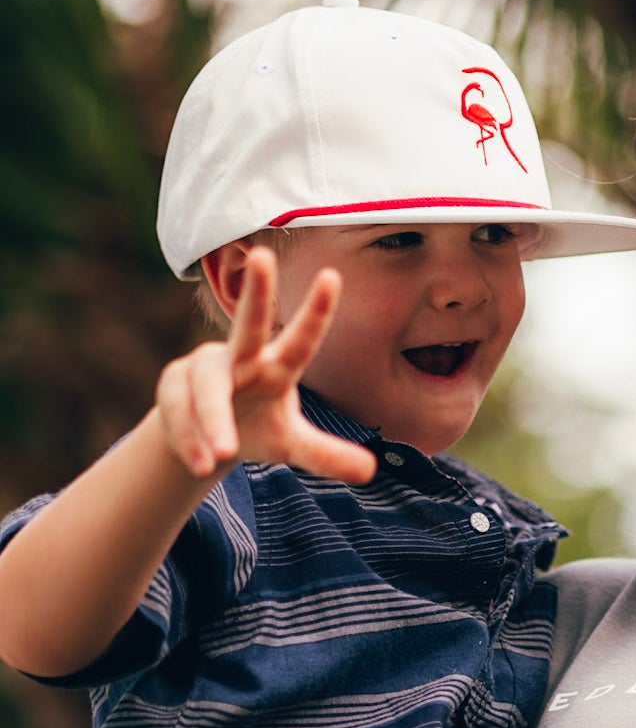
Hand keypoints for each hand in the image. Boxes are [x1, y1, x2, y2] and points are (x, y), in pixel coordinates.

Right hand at [156, 247, 375, 483]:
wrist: (201, 440)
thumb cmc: (256, 427)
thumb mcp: (292, 445)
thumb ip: (326, 455)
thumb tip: (371, 471)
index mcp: (275, 367)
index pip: (301, 339)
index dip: (317, 311)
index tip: (332, 276)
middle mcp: (241, 358)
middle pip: (248, 323)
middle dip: (257, 292)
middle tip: (263, 256)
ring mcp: (203, 369)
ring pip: (207, 385)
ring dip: (213, 416)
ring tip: (223, 454)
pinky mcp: (172, 388)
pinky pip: (178, 411)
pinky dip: (189, 438)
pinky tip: (202, 464)